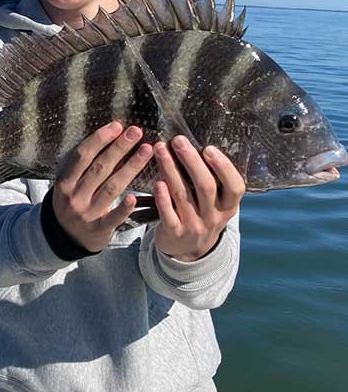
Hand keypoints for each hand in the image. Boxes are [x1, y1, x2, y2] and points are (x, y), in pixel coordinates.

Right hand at [52, 122, 153, 252]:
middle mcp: (74, 196)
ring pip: (111, 187)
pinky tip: (134, 196)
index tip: (117, 126)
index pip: (83, 156)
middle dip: (119, 147)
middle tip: (136, 132)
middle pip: (100, 168)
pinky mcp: (99, 229)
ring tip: (146, 151)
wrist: (64, 237)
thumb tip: (108, 138)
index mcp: (64, 181)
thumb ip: (81, 166)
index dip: (100, 139)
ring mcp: (86, 213)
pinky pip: (114, 217)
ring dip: (130, 167)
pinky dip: (123, 207)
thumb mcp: (67, 183)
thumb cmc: (70, 202)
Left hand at [153, 136, 245, 260]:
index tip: (209, 148)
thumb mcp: (216, 203)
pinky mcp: (174, 232)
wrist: (189, 250)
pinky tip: (156, 181)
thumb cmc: (201, 214)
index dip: (223, 167)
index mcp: (228, 206)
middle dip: (190, 160)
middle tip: (178, 140)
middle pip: (205, 186)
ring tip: (160, 149)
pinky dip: (162, 197)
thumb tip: (198, 145)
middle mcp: (213, 216)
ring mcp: (194, 225)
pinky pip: (168, 214)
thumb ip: (212, 180)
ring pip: (182, 195)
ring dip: (170, 169)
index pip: (235, 187)